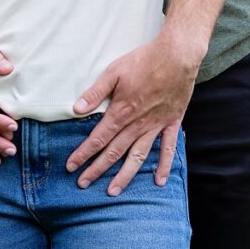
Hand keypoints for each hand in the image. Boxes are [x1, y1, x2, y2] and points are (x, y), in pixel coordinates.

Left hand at [65, 31, 202, 193]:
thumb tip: (76, 109)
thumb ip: (95, 92)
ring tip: (113, 191)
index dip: (83, 153)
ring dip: (125, 175)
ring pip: (138, 156)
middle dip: (97, 169)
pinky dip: (164, 165)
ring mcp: (157, 125)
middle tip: (83, 184)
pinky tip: (159, 181)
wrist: (178, 56)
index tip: (71, 166)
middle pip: (114, 152)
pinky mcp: (172, 123)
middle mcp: (138, 123)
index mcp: (121, 111)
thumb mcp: (113, 72)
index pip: (98, 138)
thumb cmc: (143, 61)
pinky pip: (168, 148)